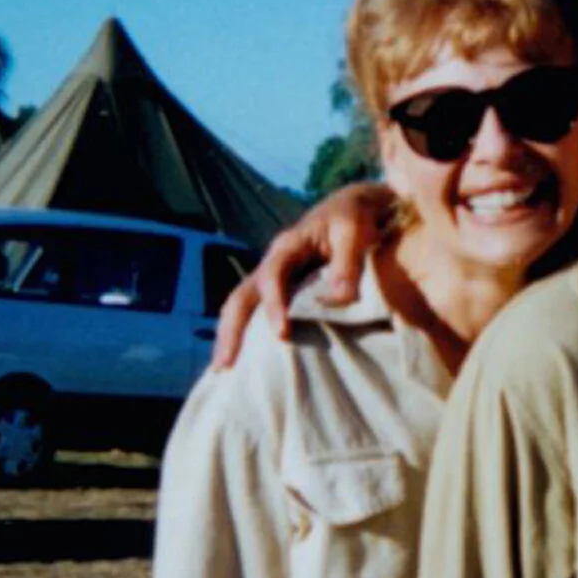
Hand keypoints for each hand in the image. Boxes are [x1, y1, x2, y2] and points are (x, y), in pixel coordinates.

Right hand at [212, 183, 394, 366]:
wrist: (353, 208)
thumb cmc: (355, 217)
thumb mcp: (354, 230)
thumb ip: (348, 261)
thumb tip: (343, 297)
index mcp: (289, 246)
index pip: (273, 275)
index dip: (273, 303)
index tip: (281, 332)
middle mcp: (273, 263)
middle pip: (241, 296)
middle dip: (231, 330)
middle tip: (226, 365)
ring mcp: (273, 277)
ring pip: (241, 306)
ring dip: (230, 336)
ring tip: (223, 370)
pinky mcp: (280, 290)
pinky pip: (255, 312)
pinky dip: (246, 335)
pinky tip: (244, 362)